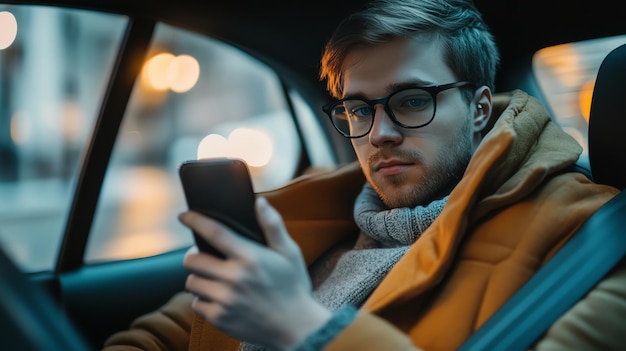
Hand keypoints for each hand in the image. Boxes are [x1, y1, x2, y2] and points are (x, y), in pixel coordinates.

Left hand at [180, 197, 331, 349]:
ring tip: (216, 280)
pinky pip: (196, 304)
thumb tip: (259, 201)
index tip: (184, 215)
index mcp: (250, 258)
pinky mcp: (220, 318)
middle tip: (208, 258)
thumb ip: (273, 225)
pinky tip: (221, 299)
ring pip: (191, 282)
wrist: (297, 327)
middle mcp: (234, 278)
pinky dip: (204, 301)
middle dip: (196, 256)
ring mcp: (225, 300)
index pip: (215, 233)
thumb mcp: (289, 252)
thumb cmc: (293, 286)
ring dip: (200, 279)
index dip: (195, 221)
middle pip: (192, 260)